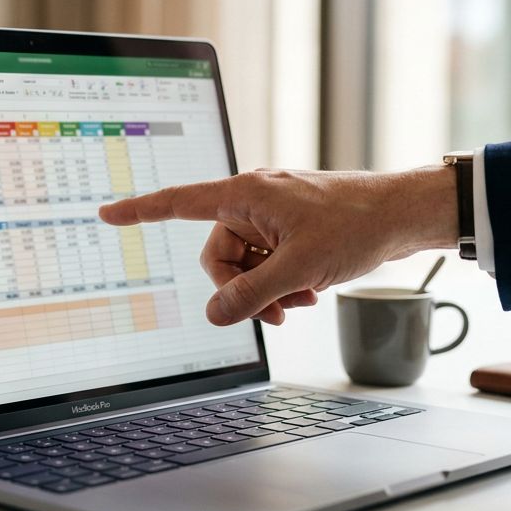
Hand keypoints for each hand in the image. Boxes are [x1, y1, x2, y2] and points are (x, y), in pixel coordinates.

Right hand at [98, 167, 457, 325]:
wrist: (402, 216)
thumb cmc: (355, 225)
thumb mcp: (298, 269)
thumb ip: (251, 295)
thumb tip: (214, 316)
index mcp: (245, 194)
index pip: (178, 202)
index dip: (140, 211)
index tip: (108, 214)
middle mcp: (252, 198)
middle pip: (217, 253)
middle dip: (242, 287)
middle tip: (275, 310)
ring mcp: (271, 212)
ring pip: (245, 262)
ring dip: (266, 289)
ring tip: (300, 300)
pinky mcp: (289, 225)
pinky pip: (266, 259)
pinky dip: (281, 280)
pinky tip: (307, 292)